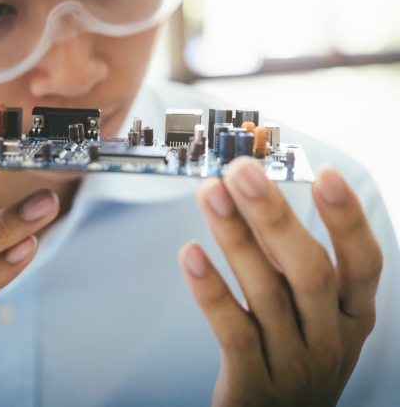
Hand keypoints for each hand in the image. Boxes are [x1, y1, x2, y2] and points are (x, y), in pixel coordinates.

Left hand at [178, 157, 382, 406]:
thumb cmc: (296, 357)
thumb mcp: (310, 315)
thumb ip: (288, 263)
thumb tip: (260, 201)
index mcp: (352, 317)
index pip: (364, 264)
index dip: (348, 219)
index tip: (325, 173)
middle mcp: (329, 338)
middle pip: (309, 270)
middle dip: (275, 215)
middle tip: (242, 171)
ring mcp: (293, 363)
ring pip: (267, 294)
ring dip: (236, 238)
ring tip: (209, 194)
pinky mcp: (252, 384)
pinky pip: (233, 331)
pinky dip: (212, 291)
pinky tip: (191, 254)